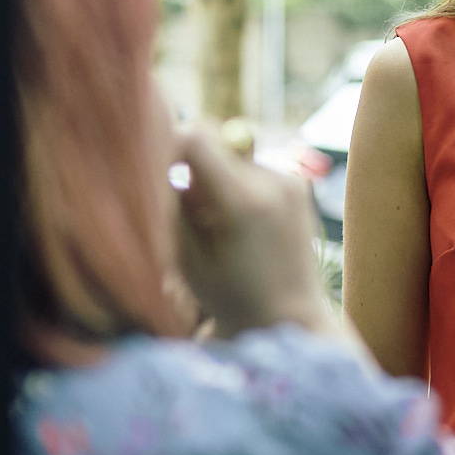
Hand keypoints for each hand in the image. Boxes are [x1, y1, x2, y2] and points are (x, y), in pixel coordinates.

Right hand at [171, 122, 339, 338]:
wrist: (287, 315)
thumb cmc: (227, 294)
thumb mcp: (186, 255)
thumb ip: (172, 202)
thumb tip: (156, 154)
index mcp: (243, 202)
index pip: (197, 138)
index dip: (169, 145)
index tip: (156, 170)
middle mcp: (274, 183)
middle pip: (215, 139)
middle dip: (192, 163)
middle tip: (190, 208)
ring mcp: (290, 180)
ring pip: (232, 152)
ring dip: (215, 174)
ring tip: (219, 223)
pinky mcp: (298, 182)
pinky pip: (251, 165)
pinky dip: (236, 183)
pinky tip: (242, 222)